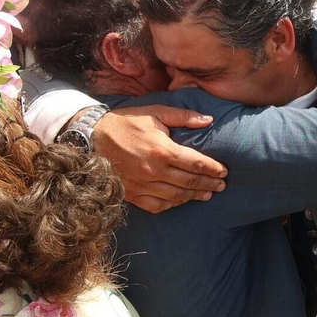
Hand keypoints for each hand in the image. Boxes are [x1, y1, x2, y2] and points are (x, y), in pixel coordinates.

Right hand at [95, 106, 227, 212]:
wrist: (92, 138)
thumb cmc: (126, 122)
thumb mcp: (155, 112)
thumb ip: (183, 116)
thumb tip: (208, 120)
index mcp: (162, 150)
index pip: (196, 163)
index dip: (213, 169)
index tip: (224, 171)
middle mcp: (154, 170)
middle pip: (189, 182)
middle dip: (209, 184)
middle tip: (222, 185)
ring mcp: (143, 185)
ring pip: (176, 196)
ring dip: (194, 196)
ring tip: (208, 194)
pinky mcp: (132, 194)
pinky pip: (157, 205)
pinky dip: (173, 204)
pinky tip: (181, 200)